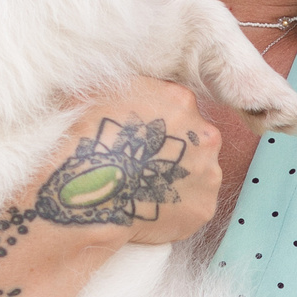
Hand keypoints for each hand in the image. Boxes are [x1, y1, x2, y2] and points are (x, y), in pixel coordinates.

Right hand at [21, 79, 221, 247]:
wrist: (87, 192)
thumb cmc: (88, 140)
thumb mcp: (100, 91)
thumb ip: (128, 87)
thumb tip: (127, 87)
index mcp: (181, 100)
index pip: (178, 107)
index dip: (158, 122)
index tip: (140, 136)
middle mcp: (204, 134)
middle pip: (194, 140)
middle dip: (173, 150)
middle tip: (143, 164)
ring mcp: (209, 173)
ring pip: (198, 174)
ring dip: (178, 179)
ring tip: (145, 189)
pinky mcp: (204, 208)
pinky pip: (193, 207)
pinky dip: (176, 209)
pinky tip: (151, 208)